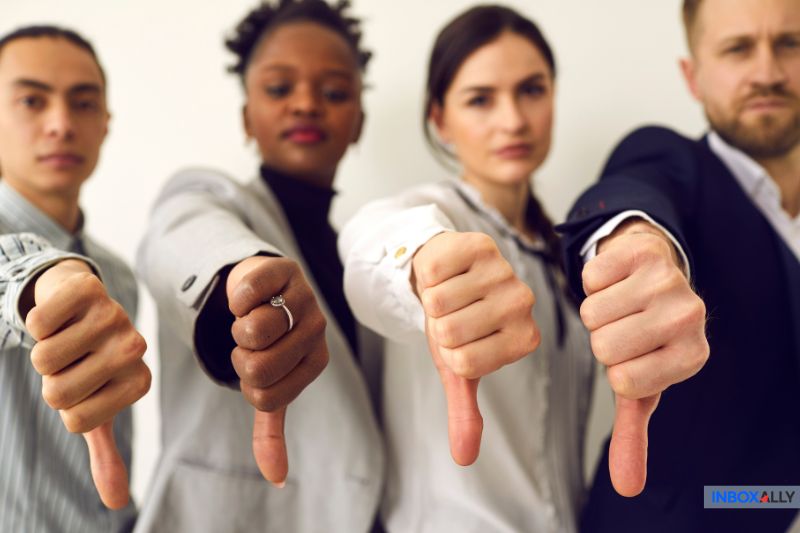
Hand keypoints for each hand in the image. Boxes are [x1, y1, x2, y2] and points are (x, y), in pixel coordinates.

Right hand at [26, 259, 149, 508]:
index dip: (65, 406)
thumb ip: (107, 453)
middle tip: (69, 362)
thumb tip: (119, 504)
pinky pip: (39, 320)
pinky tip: (60, 314)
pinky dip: (36, 321)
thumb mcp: (96, 407)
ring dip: (41, 350)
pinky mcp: (90, 289)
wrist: (81, 303)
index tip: (82, 385)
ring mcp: (115, 315)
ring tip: (65, 338)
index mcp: (138, 382)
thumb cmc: (87, 362)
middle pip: (57, 392)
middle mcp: (134, 349)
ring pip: (44, 356)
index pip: (76, 420)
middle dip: (49, 380)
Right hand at [226, 256, 328, 486]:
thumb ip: (271, 429)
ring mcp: (304, 298)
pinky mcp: (285, 270)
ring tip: (251, 316)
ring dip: (236, 327)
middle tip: (250, 341)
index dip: (246, 382)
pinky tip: (249, 295)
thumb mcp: (270, 383)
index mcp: (316, 363)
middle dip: (239, 355)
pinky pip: (244, 295)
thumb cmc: (269, 340)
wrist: (266, 287)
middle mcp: (317, 331)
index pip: (264, 396)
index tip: (255, 363)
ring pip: (250, 331)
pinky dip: (234, 298)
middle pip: (256, 367)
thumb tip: (276, 479)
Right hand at [412, 232, 539, 464]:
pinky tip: (444, 271)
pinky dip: (427, 275)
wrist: (446, 271)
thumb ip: (465, 410)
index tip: (459, 336)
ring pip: (440, 301)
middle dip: (438, 323)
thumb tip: (463, 458)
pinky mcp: (480, 245)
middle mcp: (523, 304)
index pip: (464, 361)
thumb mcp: (458, 367)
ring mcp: (504, 272)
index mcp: (522, 340)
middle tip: (451, 312)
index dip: (447, 350)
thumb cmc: (455, 320)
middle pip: (450, 331)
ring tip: (448, 291)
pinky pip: (432, 273)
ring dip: (431, 298)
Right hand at [580, 219, 707, 496]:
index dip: (614, 369)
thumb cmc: (644, 338)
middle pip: (604, 344)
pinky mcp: (645, 252)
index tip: (632, 357)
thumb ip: (633, 434)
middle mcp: (690, 318)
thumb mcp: (640, 385)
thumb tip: (627, 488)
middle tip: (623, 328)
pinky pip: (589, 277)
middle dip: (601, 338)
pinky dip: (592, 281)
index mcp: (691, 357)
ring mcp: (670, 281)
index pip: (623, 379)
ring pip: (592, 311)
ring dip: (594, 310)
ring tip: (619, 305)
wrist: (653, 275)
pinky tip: (615, 280)